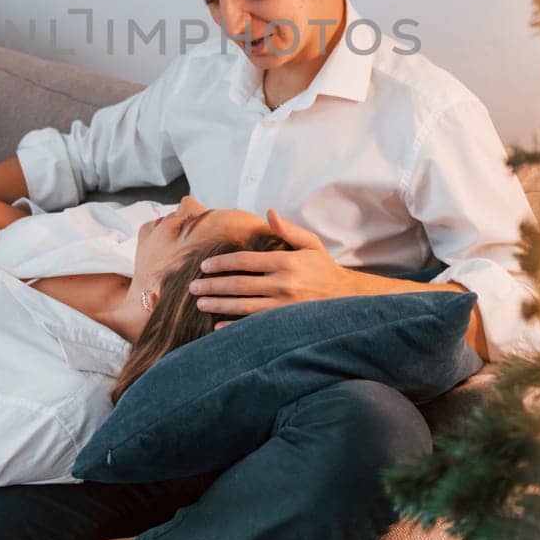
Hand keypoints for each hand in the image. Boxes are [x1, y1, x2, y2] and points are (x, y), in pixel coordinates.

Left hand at [191, 209, 367, 318]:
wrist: (347, 299)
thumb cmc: (323, 268)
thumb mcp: (310, 244)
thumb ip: (288, 230)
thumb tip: (268, 212)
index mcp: (285, 261)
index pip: (244, 261)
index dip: (221, 263)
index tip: (204, 266)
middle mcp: (282, 284)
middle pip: (238, 284)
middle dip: (212, 286)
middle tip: (192, 287)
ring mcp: (283, 306)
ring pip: (243, 306)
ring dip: (219, 305)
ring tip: (200, 304)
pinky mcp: (285, 323)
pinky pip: (254, 325)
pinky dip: (235, 327)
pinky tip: (218, 327)